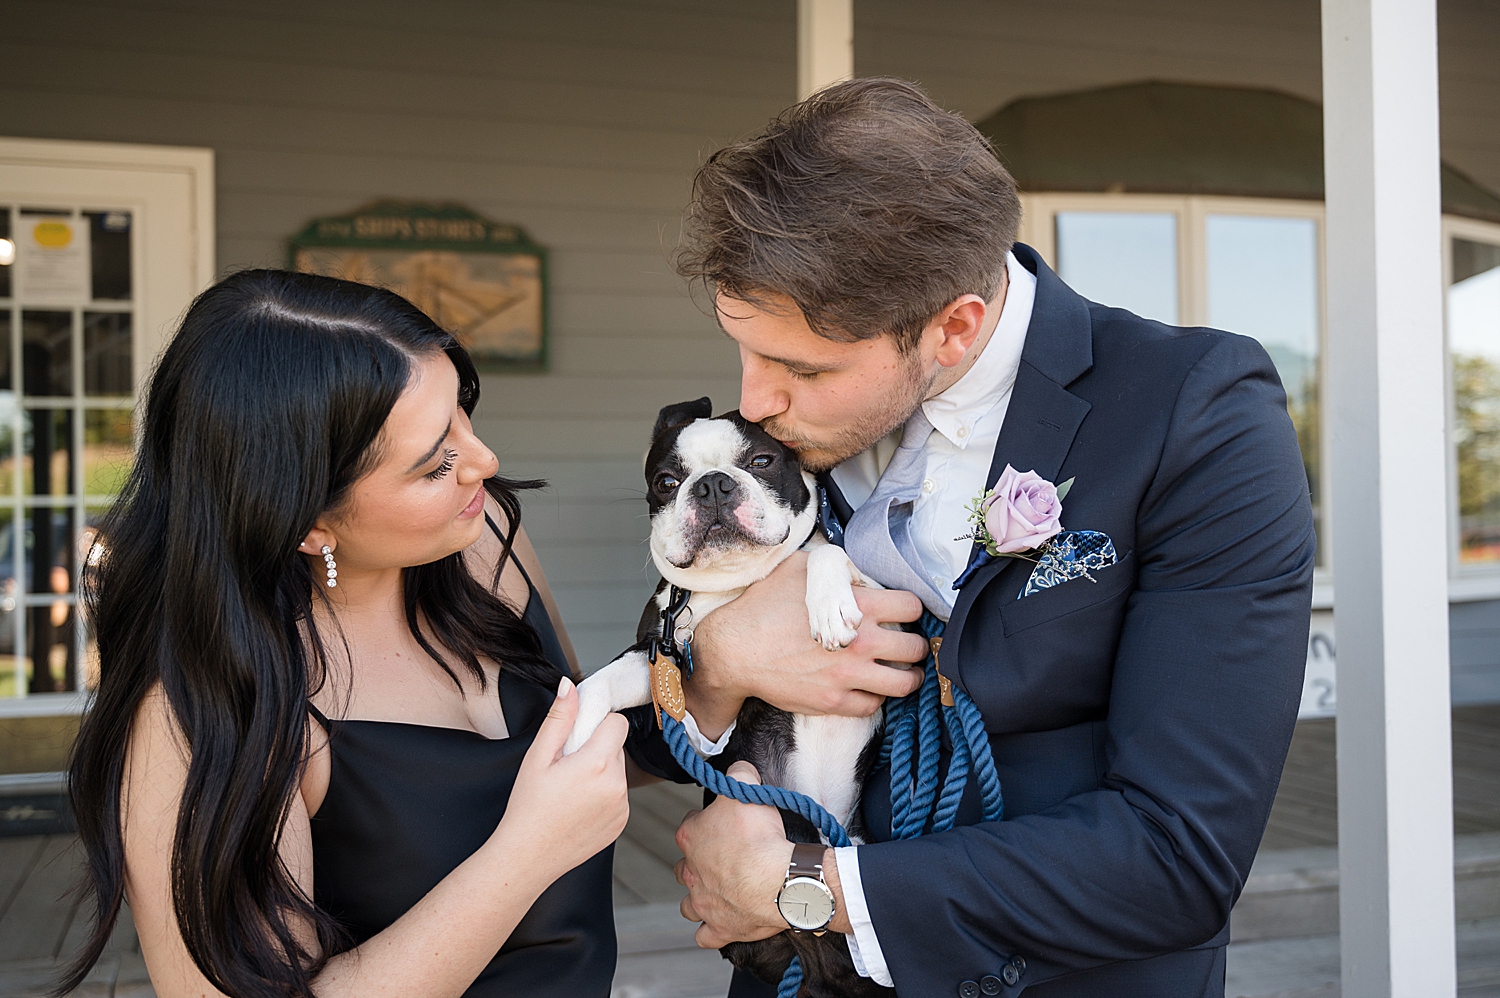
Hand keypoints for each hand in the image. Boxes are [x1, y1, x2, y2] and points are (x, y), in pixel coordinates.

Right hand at [493, 677, 629, 882]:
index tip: (577, 738)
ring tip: (570, 789)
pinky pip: (618, 794)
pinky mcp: (621, 822)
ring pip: (617, 770)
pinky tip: (578, 806)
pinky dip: (603, 794)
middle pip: (616, 746)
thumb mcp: (537, 758)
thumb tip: (570, 687)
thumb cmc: (528, 808)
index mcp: (597, 764)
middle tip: (566, 767)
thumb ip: (559, 719)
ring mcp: (622, 806)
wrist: (528, 857)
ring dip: (600, 772)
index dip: (596, 725)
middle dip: (595, 748)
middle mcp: (617, 785)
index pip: (617, 723)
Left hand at [674, 762, 793, 947]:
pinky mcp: (719, 928)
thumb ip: (738, 773)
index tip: (726, 823)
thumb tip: (738, 770)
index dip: (708, 822)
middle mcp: (690, 871)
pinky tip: (723, 922)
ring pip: (689, 903)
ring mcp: (703, 902)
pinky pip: (705, 935)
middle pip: (684, 866)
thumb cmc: (761, 837)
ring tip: (720, 891)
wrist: (779, 880)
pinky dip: (711, 930)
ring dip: (700, 897)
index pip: (690, 824)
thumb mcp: (747, 787)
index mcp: (691, 837)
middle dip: (699, 863)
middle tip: (724, 858)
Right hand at [685, 551, 927, 737]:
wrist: (735, 650)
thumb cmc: (764, 607)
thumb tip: (856, 572)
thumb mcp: (800, 570)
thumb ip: (836, 569)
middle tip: (908, 644)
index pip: (911, 608)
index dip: (910, 610)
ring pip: (904, 684)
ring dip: (908, 677)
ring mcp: (849, 676)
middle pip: (915, 648)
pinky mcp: (835, 702)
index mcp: (858, 607)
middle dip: (915, 645)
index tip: (905, 615)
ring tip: (904, 672)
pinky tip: (869, 688)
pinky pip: (874, 706)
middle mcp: (860, 643)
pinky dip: (875, 698)